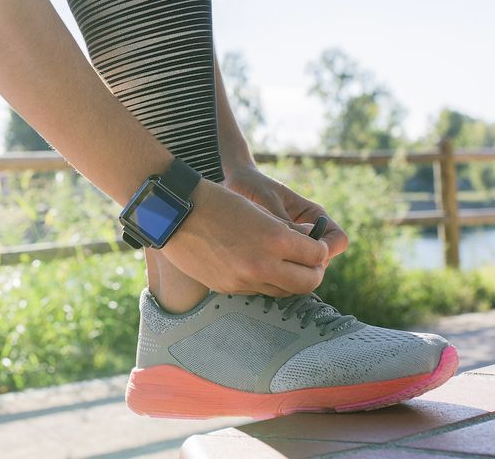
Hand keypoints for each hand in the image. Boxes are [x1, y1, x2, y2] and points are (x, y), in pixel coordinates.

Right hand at [158, 179, 328, 296]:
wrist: (174, 212)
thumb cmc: (217, 201)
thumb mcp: (258, 210)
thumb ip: (286, 230)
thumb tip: (310, 244)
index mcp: (275, 239)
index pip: (317, 256)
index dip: (320, 250)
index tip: (316, 245)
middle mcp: (263, 265)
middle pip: (308, 283)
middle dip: (314, 272)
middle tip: (310, 262)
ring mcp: (244, 280)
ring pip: (284, 292)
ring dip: (290, 280)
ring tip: (284, 265)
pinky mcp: (228, 288)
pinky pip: (258, 291)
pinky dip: (265, 281)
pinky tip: (257, 265)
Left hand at [222, 163, 349, 262]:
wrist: (232, 182)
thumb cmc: (251, 186)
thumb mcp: (267, 203)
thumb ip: (285, 224)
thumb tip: (304, 247)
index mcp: (313, 214)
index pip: (338, 240)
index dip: (326, 251)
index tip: (303, 254)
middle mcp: (308, 230)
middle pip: (323, 259)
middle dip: (307, 265)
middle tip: (280, 263)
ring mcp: (294, 242)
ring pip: (305, 266)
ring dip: (291, 268)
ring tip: (265, 262)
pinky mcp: (278, 250)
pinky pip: (286, 266)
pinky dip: (277, 268)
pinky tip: (258, 264)